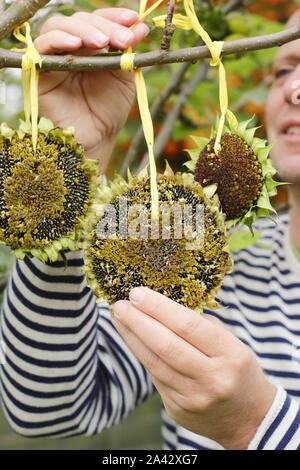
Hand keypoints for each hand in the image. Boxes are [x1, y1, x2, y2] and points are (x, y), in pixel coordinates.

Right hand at [34, 8, 148, 170]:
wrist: (95, 139)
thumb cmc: (108, 111)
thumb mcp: (124, 78)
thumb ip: (129, 52)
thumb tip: (141, 24)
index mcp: (91, 46)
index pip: (98, 20)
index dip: (114, 17)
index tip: (134, 20)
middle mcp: (71, 47)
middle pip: (81, 20)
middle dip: (105, 26)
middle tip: (124, 39)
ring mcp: (53, 56)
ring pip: (60, 26)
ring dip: (84, 29)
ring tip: (103, 43)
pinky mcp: (37, 69)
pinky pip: (42, 45)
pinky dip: (58, 39)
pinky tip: (76, 44)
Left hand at [112, 287, 275, 449]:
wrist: (248, 418)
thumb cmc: (237, 369)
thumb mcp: (231, 343)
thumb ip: (201, 325)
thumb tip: (161, 304)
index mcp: (231, 354)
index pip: (188, 326)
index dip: (159, 307)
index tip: (138, 293)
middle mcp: (212, 378)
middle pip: (166, 345)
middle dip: (138, 321)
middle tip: (120, 304)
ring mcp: (194, 398)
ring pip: (154, 363)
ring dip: (131, 337)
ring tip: (119, 318)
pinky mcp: (178, 410)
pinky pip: (155, 377)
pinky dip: (141, 354)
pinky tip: (132, 339)